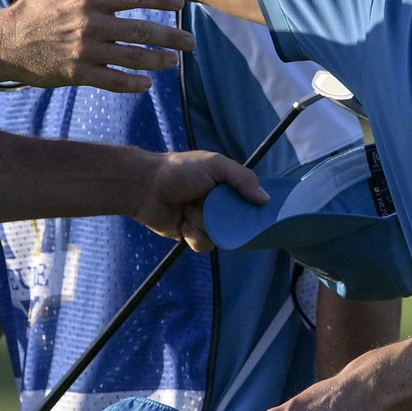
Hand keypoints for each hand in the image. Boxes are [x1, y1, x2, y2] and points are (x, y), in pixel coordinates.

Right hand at [0, 0, 193, 93]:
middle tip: (192, 42)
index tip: (181, 6)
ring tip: (175, 61)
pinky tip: (147, 84)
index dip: (160, 1)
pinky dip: (132, 84)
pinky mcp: (76, 74)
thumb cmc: (31, 8)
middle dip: (171, 36)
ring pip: (130, 57)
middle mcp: (89, 25)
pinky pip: (111, 81)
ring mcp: (83, 51)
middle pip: (140, 30)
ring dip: (157, 61)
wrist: (4, 44)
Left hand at [133, 149, 267, 250]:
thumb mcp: (215, 165)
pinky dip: (193, 235)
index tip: (255, 211)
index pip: (252, 201)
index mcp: (228, 187)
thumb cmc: (180, 170)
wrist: (146, 187)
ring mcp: (206, 222)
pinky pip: (205, 245)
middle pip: (237, 223)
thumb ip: (242, 178)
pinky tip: (183, 224)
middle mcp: (220, 205)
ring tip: (188, 208)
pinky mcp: (192, 236)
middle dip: (222, 216)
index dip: (254, 208)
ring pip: (220, 236)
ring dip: (203, 223)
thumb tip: (265, 199)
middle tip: (209, 205)